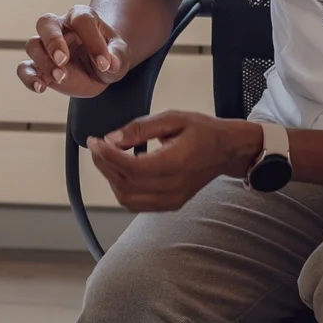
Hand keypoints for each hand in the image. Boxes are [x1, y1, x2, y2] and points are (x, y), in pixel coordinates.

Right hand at [18, 4, 128, 97]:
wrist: (100, 67)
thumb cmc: (110, 55)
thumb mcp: (120, 55)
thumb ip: (117, 56)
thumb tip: (110, 63)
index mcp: (82, 18)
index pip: (82, 21)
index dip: (92, 40)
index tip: (104, 63)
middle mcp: (60, 27)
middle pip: (46, 23)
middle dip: (52, 41)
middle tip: (63, 59)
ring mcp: (46, 47)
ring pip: (33, 45)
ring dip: (44, 62)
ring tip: (60, 77)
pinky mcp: (39, 66)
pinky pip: (24, 68)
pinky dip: (28, 77)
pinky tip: (40, 87)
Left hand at [87, 111, 260, 212]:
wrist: (227, 150)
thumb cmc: (203, 131)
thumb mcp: (173, 118)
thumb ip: (140, 128)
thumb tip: (111, 138)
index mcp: (175, 163)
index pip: (130, 167)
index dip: (106, 156)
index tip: (95, 141)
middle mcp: (173, 186)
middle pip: (124, 184)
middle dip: (103, 164)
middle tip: (96, 146)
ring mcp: (172, 199)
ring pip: (127, 199)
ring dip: (111, 178)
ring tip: (107, 158)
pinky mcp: (170, 204)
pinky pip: (137, 205)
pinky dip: (122, 190)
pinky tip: (121, 171)